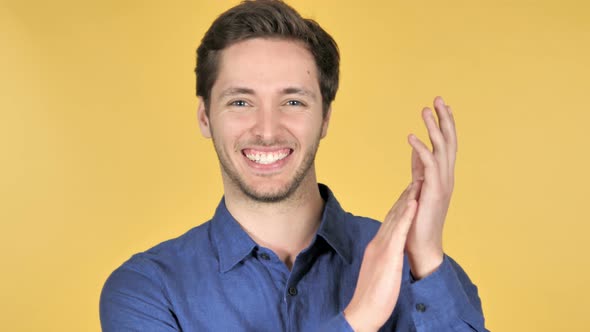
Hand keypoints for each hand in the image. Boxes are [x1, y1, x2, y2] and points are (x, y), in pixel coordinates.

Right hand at [344, 183, 418, 331]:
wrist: (362, 311)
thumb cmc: (371, 297)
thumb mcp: (379, 272)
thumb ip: (383, 260)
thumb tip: (388, 254)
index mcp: (377, 248)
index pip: (391, 222)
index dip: (401, 206)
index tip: (410, 192)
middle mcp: (378, 243)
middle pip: (393, 215)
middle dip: (405, 196)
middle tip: (416, 178)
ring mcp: (382, 248)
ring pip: (396, 218)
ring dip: (408, 198)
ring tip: (418, 182)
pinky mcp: (388, 256)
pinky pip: (399, 232)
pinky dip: (407, 216)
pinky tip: (414, 203)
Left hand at [406, 96, 456, 278]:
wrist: (423, 246)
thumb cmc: (419, 219)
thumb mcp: (419, 186)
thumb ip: (418, 167)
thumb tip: (415, 146)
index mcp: (444, 175)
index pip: (447, 144)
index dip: (446, 124)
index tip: (442, 106)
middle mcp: (447, 177)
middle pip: (449, 141)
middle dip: (444, 119)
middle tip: (438, 98)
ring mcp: (442, 184)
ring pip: (441, 150)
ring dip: (433, 128)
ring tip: (425, 110)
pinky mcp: (433, 192)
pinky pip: (428, 166)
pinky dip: (421, 150)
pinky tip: (411, 137)